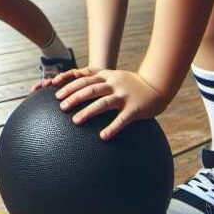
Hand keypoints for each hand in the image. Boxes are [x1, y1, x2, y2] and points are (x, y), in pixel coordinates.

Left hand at [45, 67, 168, 140]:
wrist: (158, 85)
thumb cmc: (132, 84)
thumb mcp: (114, 76)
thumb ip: (98, 79)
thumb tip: (76, 84)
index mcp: (107, 76)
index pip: (84, 79)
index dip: (69, 84)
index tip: (56, 92)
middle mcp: (114, 84)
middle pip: (90, 89)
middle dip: (74, 97)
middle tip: (61, 107)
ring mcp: (124, 96)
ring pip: (102, 103)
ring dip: (87, 112)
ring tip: (75, 121)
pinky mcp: (135, 109)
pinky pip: (122, 119)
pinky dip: (112, 128)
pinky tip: (103, 136)